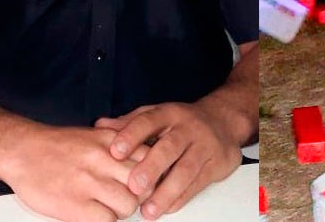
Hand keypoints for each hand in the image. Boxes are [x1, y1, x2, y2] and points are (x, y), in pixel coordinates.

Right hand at [0, 125, 146, 221]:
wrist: (22, 151)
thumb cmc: (60, 146)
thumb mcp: (97, 136)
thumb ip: (122, 146)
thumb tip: (148, 160)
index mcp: (113, 141)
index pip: (151, 160)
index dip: (151, 175)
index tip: (145, 181)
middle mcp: (104, 159)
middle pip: (145, 185)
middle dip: (140, 195)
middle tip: (127, 196)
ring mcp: (89, 182)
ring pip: (129, 205)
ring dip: (122, 210)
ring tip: (109, 206)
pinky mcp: (74, 205)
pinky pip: (107, 220)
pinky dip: (104, 220)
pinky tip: (94, 213)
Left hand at [95, 102, 242, 219]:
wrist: (224, 120)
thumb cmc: (182, 122)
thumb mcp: (157, 115)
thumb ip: (129, 122)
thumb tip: (100, 126)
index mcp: (169, 113)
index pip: (149, 120)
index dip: (131, 135)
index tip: (115, 151)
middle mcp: (188, 127)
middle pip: (170, 146)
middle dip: (152, 167)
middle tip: (134, 185)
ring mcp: (204, 145)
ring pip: (186, 169)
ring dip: (167, 191)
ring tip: (149, 210)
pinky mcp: (217, 163)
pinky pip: (198, 182)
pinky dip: (182, 197)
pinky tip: (167, 207)